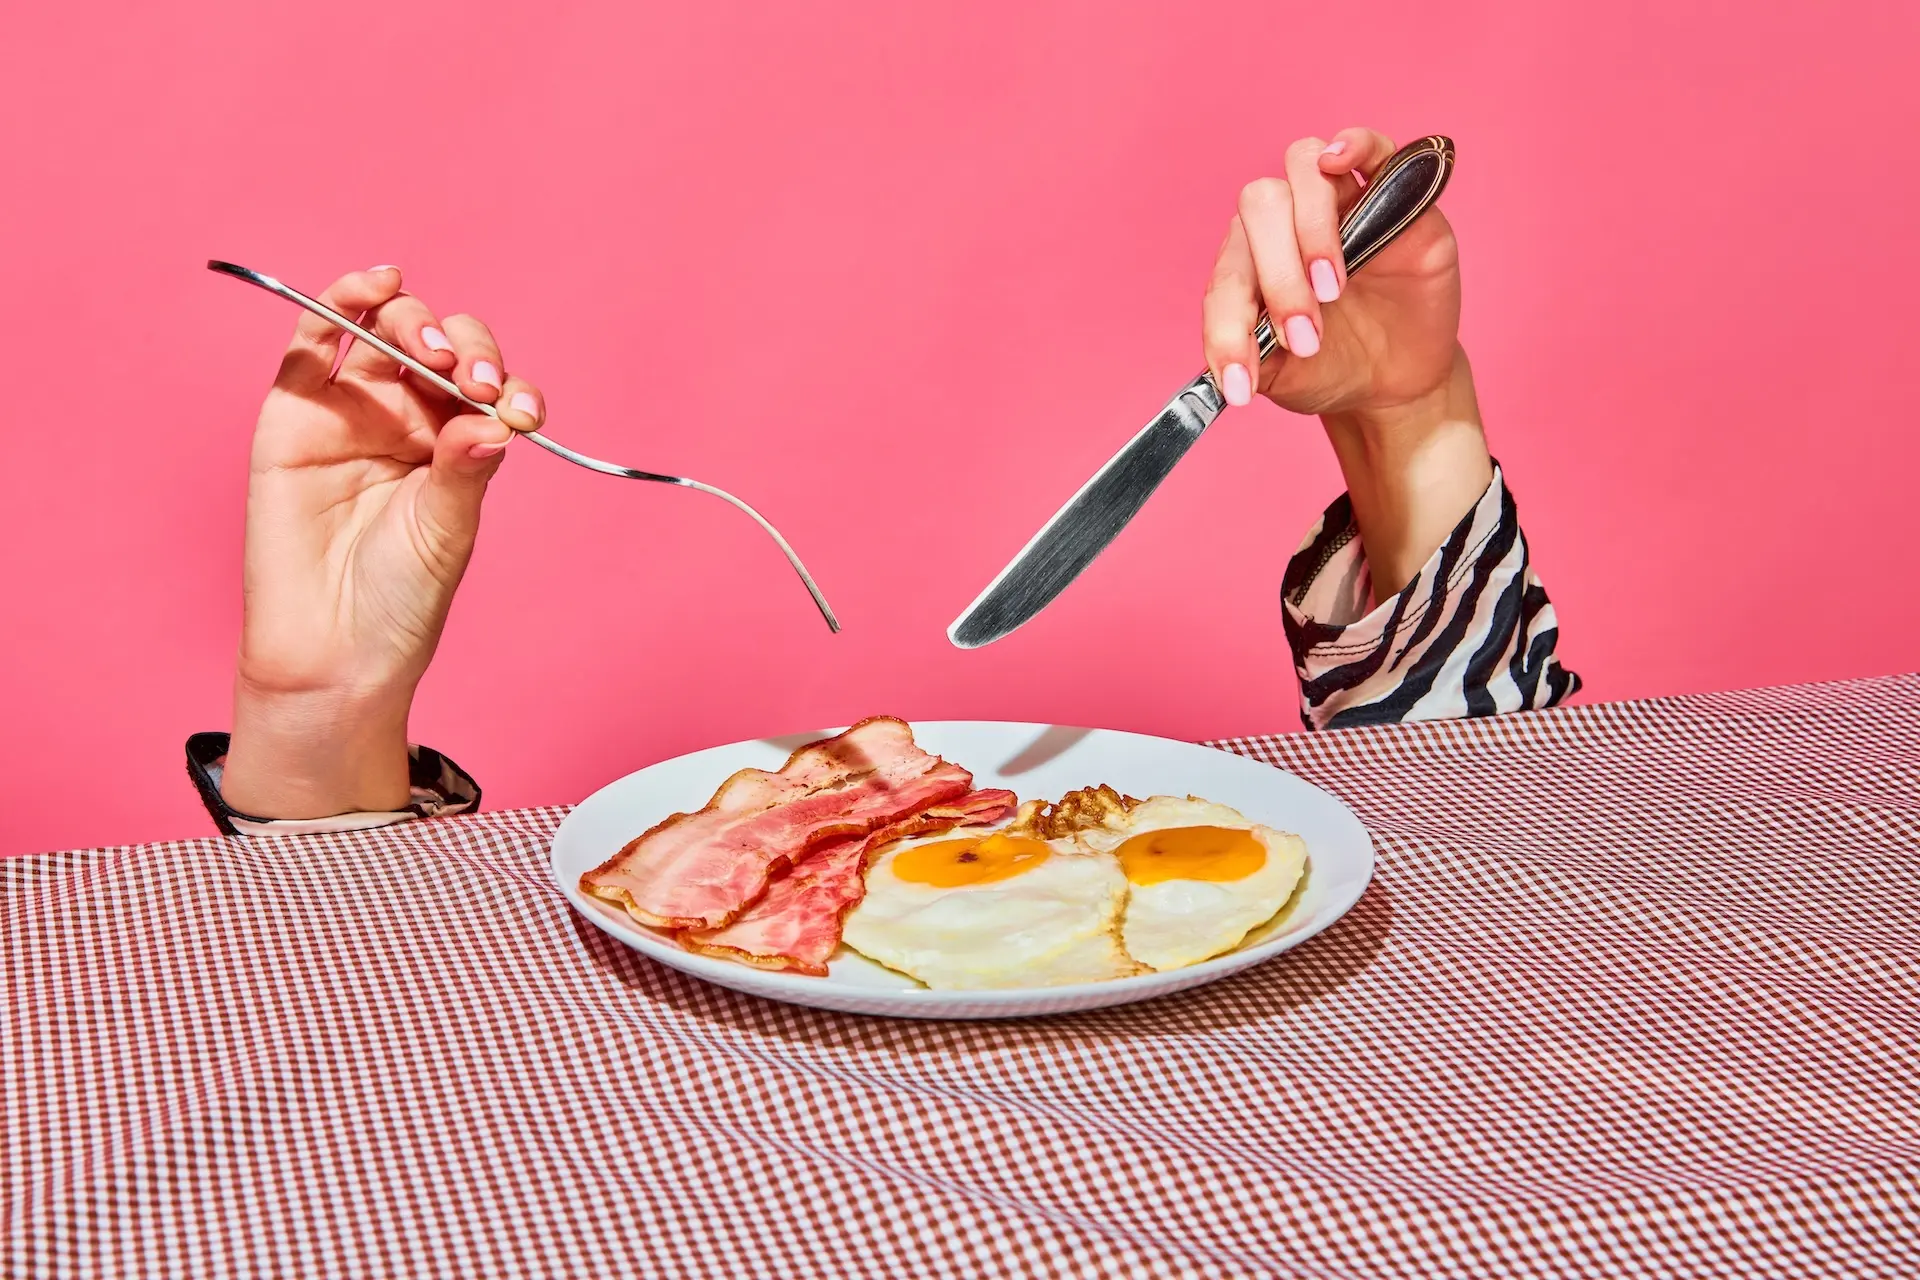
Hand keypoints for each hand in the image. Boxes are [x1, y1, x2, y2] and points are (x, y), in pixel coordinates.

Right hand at [220, 267, 544, 817]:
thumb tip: (494, 418)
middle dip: (463, 350)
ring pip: (384, 331)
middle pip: (439, 346)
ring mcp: (351, 409)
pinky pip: (316, 344)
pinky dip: (341, 304)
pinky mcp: (294, 412)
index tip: (521, 409)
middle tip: (473, 382)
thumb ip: (464, 470)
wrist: (333, 650)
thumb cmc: (399, 598)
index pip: (485, 382)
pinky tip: (374, 284)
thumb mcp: (448, 531)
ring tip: (431, 352)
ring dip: (413, 321)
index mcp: (456, 440)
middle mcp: (407, 417)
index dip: (506, 381)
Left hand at [1203, 128, 1491, 596]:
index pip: (1220, 281)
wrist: (1398, 381)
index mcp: (1242, 272)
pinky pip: (1366, 144)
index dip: (1225, 330)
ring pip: (1299, 180)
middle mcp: (1280, 230)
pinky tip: (1348, 169)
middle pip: (1256, 216)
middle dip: (1275, 280)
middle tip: (1306, 340)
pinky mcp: (1393, 190)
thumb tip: (1226, 378)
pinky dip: (1355, 149)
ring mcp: (1337, 205)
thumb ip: (1253, 369)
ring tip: (1332, 293)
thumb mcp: (1286, 386)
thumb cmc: (1333, 375)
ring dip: (1312, 235)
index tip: (1241, 389)